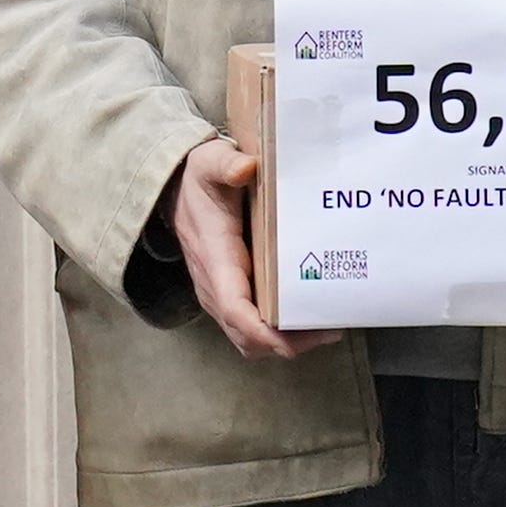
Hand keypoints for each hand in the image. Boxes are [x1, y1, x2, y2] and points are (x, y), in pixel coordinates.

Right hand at [165, 139, 305, 360]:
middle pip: (246, 336)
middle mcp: (214, 286)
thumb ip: (226, 163)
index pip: (235, 309)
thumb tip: (245, 168)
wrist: (174, 190)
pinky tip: (307, 318)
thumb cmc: (198, 180)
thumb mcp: (209, 162)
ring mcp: (219, 295)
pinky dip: (276, 334)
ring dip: (284, 343)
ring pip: (248, 339)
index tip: (295, 338)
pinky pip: (249, 328)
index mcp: (215, 258)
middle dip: (287, 344)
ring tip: (325, 328)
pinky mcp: (228, 295)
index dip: (263, 331)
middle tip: (331, 329)